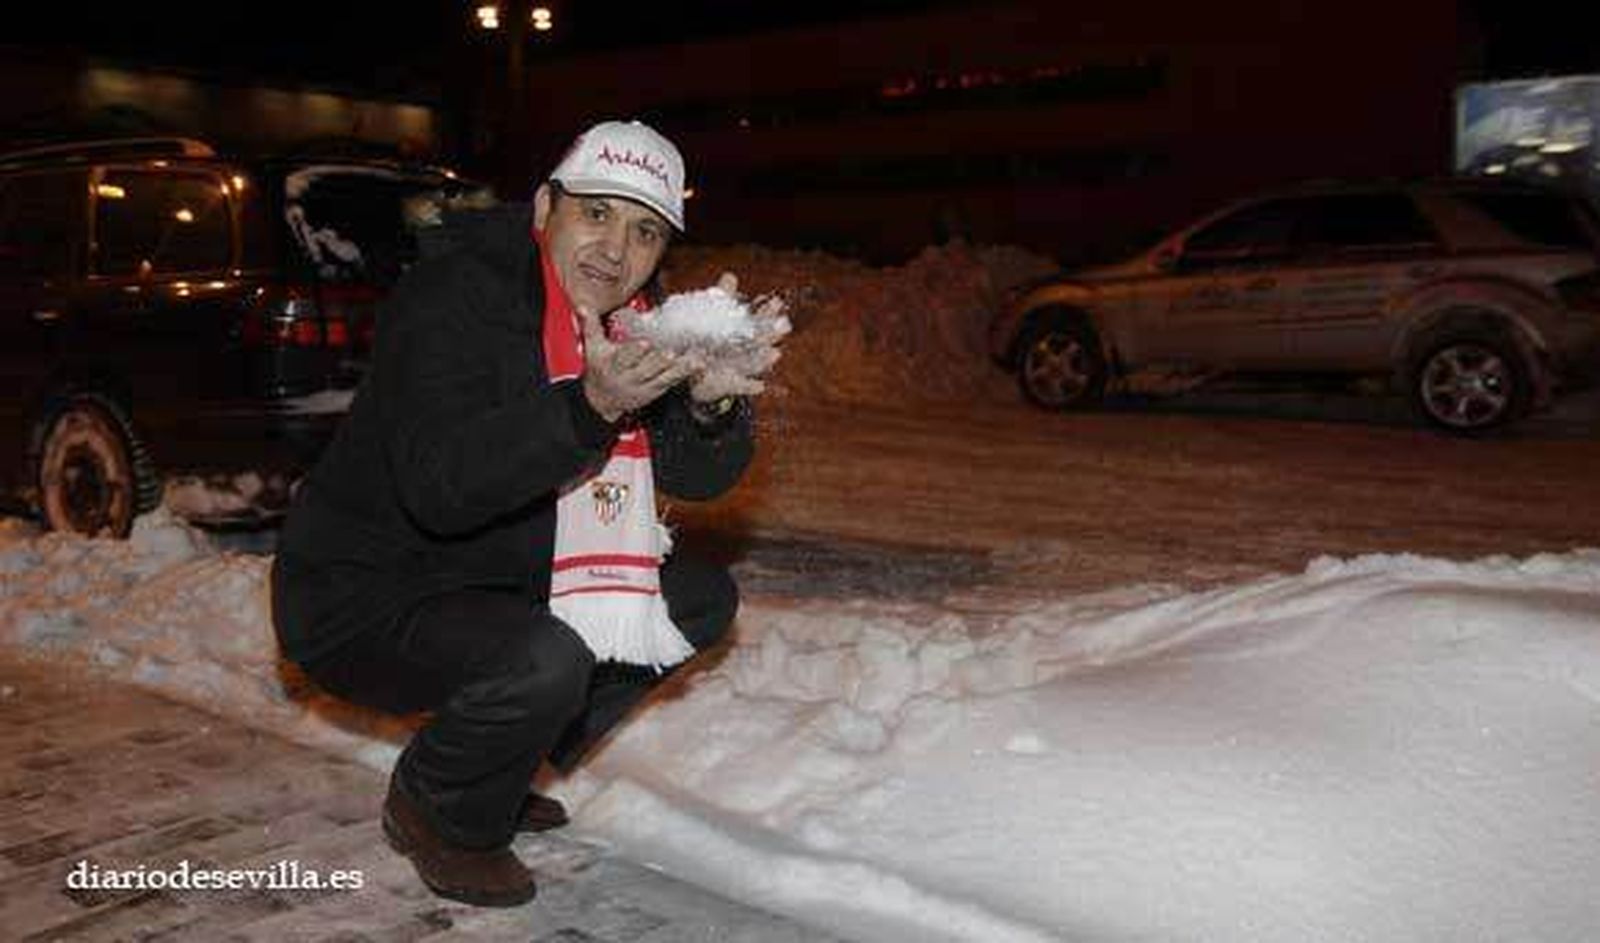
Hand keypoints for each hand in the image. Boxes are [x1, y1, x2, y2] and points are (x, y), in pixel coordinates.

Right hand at [581, 306, 701, 422]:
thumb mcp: (592, 348)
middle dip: (659, 361)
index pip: (624, 357)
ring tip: (693, 360)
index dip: (634, 351)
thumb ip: (591, 326)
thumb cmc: (599, 369)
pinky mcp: (655, 391)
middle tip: (671, 353)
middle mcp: (628, 377)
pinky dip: (684, 374)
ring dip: (678, 368)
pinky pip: (671, 383)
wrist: (601, 401)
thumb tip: (583, 305)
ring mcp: (643, 386)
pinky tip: (698, 366)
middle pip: (645, 369)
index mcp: (613, 364)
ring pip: (662, 377)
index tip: (644, 343)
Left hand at [689, 273, 790, 403]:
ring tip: (775, 354)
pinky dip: (751, 387)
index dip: (768, 313)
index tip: (777, 303)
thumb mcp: (716, 322)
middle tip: (784, 325)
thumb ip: (724, 300)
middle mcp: (748, 351)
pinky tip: (760, 386)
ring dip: (765, 360)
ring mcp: (741, 369)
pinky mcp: (732, 385)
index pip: (759, 321)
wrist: (701, 378)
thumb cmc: (714, 346)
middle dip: (772, 334)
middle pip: (762, 341)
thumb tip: (731, 276)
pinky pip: (743, 387)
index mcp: (745, 334)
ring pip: (756, 364)